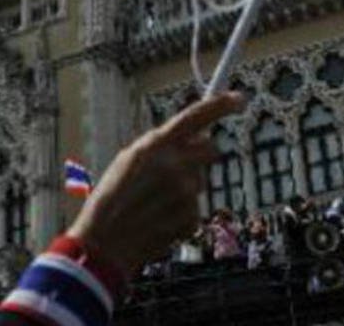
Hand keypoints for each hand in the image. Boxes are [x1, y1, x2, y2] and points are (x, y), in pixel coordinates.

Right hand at [67, 91, 243, 275]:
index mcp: (155, 144)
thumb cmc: (112, 200)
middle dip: (201, 157)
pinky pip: (195, 209)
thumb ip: (160, 147)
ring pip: (199, 183)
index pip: (196, 115)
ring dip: (184, 192)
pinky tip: (159, 221)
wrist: (104, 243)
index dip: (221, 104)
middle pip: (210, 150)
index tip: (239, 99)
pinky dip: (181, 216)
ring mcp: (185, 191)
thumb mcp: (128, 161)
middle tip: (179, 172)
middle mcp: (175, 163)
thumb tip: (192, 140)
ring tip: (154, 205)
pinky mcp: (191, 216)